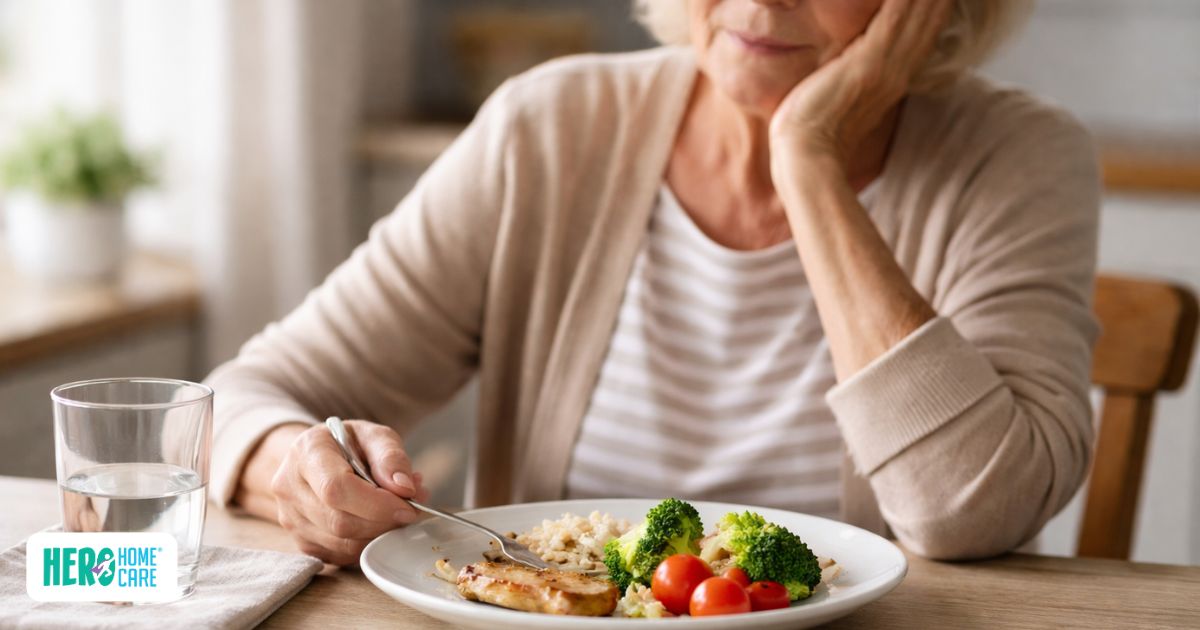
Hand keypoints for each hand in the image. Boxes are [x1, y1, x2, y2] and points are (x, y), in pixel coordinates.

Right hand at [270, 420, 430, 564]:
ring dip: (379, 535)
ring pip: (342, 544)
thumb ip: (391, 457)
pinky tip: (378, 523)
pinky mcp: (301, 541)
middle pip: (340, 521)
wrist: (317, 457)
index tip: (408, 506)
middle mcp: (289, 487)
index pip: (336, 489)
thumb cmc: (348, 444)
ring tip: (397, 512)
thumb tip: (405, 488)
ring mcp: (290, 518)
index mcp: (307, 452)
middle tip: (411, 509)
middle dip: (384, 522)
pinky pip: (341, 555)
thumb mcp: (374, 435)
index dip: (377, 504)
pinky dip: (368, 545)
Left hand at [768, 0, 952, 165]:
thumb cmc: (814, 135)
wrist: (807, 157)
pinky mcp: (868, 63)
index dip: (934, 12)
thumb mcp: (843, 103)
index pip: (922, 38)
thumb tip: (847, 72)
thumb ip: (855, 83)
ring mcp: (885, 68)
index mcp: (892, 83)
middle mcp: (897, 74)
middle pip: (928, 23)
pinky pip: (893, 18)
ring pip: (917, 15)